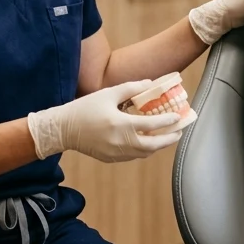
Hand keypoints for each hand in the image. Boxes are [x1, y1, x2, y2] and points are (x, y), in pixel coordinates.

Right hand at [27, 81, 182, 162]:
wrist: (64, 129)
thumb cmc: (85, 109)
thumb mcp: (108, 94)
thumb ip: (131, 88)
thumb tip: (150, 84)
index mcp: (121, 125)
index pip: (152, 125)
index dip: (168, 121)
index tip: (178, 117)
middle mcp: (121, 142)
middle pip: (153, 145)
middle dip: (168, 139)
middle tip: (179, 132)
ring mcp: (116, 153)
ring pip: (144, 153)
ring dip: (157, 145)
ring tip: (166, 136)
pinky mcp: (111, 158)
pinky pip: (133, 156)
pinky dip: (143, 149)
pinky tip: (147, 141)